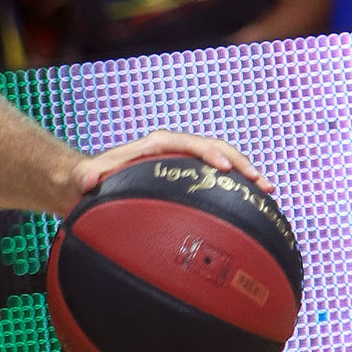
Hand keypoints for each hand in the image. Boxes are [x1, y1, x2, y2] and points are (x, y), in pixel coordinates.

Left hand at [69, 129, 272, 204]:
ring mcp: (183, 164)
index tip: (222, 168)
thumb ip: (84, 175)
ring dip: (245, 175)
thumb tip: (87, 180)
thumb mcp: (82, 177)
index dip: (206, 152)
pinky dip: (237, 190)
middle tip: (260, 182)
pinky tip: (257, 208)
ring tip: (269, 191)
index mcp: (153, 146)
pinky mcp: (188, 179)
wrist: (92, 183)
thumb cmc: (88, 179)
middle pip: (212, 149)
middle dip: (238, 162)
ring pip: (221, 163)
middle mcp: (172, 151)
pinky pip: (217, 181)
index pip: (185, 143)